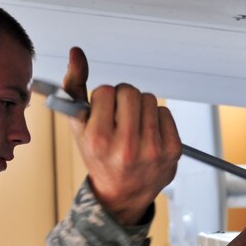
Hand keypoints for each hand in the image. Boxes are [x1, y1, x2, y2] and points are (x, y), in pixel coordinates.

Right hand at [62, 47, 180, 224]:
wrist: (123, 193)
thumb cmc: (99, 155)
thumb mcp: (79, 126)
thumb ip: (73, 87)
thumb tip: (76, 52)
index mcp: (98, 141)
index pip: (105, 91)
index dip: (103, 99)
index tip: (103, 115)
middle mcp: (125, 147)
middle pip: (129, 91)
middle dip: (123, 98)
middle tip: (120, 116)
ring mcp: (152, 150)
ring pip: (148, 99)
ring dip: (140, 108)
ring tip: (133, 127)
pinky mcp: (172, 151)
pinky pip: (165, 112)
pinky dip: (156, 118)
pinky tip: (148, 135)